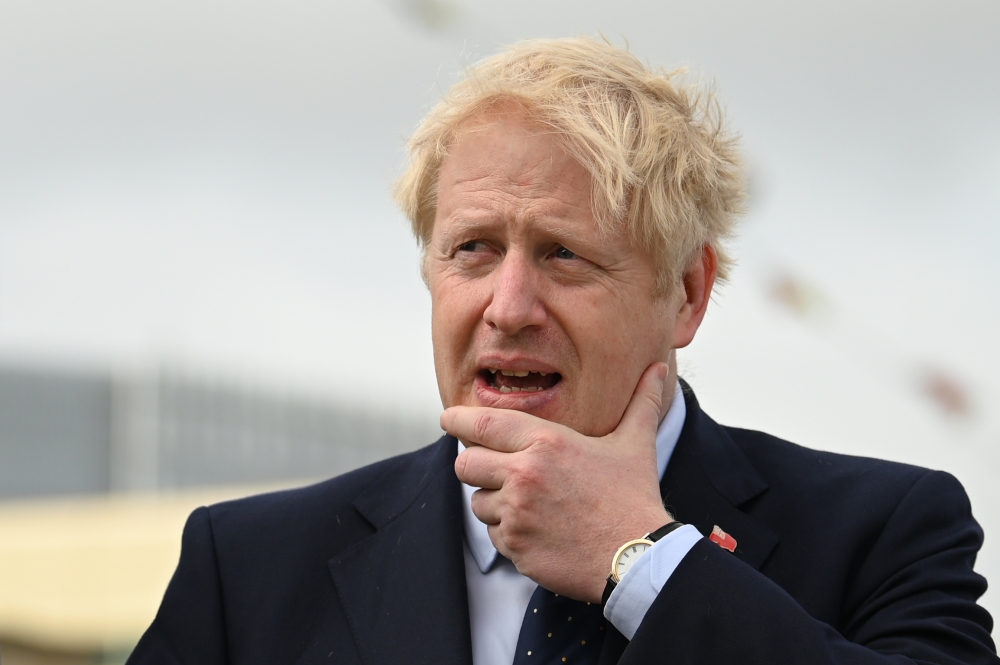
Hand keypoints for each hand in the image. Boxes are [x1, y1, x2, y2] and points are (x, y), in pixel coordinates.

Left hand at [443, 362, 672, 602]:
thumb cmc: (634, 497)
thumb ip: (641, 403)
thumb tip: (658, 370)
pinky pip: (493, 535)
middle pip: (466, 464)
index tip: (448, 419)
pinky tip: (538, 531)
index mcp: (546, 442)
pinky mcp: (515, 546)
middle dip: (474, 466)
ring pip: (478, 502)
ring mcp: (517, 513)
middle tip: (493, 469)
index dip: (457, 421)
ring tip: (530, 505)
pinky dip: (508, 533)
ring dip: (495, 503)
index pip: (482, 424)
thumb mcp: (635, 443)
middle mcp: (524, 474)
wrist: (638, 557)